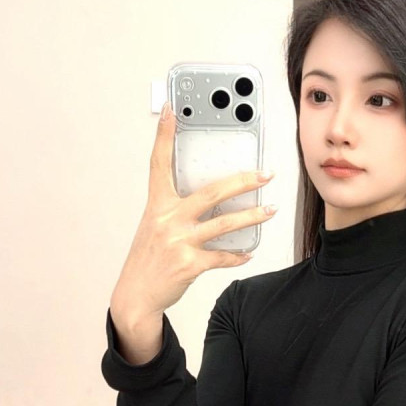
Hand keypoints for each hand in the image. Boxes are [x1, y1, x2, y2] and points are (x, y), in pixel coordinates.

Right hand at [111, 102, 276, 317]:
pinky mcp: (188, 264)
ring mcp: (178, 242)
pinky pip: (222, 256)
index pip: (159, 163)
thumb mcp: (155, 226)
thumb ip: (176, 209)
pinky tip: (247, 252)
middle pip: (211, 192)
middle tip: (264, 175)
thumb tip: (209, 199)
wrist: (135, 295)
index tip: (171, 110)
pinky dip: (237, 255)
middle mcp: (167, 219)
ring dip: (252, 217)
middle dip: (242, 181)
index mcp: (157, 205)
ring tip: (270, 211)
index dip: (164, 135)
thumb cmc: (148, 259)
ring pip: (223, 224)